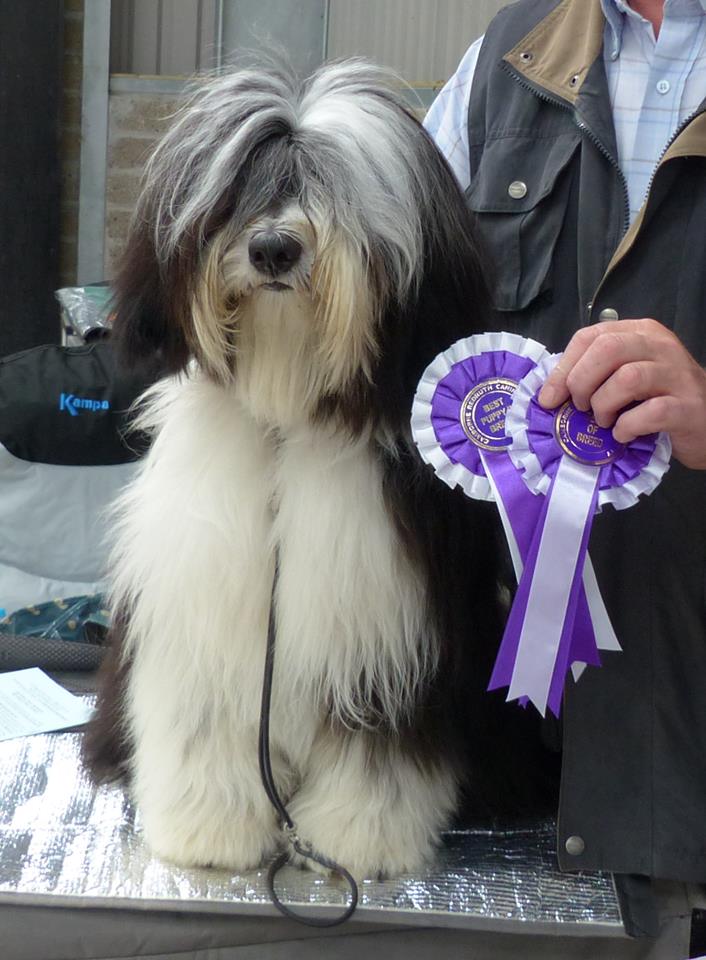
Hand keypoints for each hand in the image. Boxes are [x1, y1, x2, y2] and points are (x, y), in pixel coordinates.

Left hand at [537, 318, 705, 469]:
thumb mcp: (627, 378)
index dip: (564, 368)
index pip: (590, 337)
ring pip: (628, 377)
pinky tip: (624, 434)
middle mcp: (660, 346)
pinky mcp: (687, 406)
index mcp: (640, 333)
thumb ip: (596, 375)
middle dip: (581, 382)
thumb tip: (549, 393)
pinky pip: (651, 412)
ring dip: (604, 405)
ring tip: (604, 421)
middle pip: (607, 349)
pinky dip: (628, 427)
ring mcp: (677, 374)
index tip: (549, 397)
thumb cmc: (660, 400)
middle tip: (580, 407)